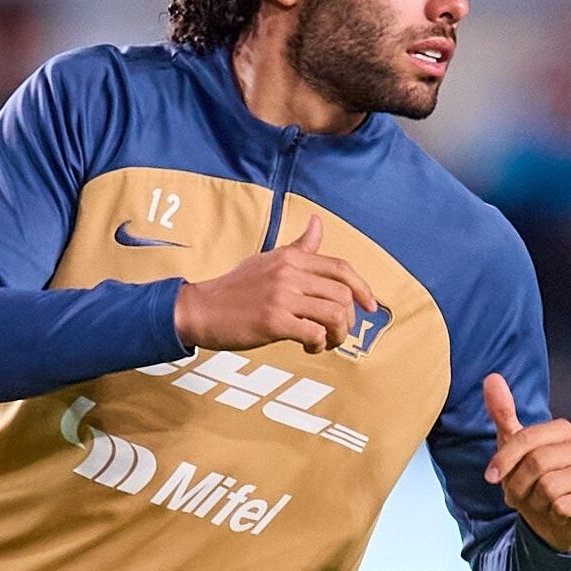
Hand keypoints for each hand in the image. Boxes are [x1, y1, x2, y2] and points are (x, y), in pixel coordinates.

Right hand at [176, 225, 379, 354]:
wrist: (200, 310)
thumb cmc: (235, 289)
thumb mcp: (267, 260)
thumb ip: (298, 247)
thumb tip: (318, 223)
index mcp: (290, 258)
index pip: (340, 268)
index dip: (363, 288)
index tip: (370, 307)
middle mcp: (288, 273)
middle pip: (342, 295)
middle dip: (348, 319)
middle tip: (336, 332)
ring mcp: (281, 297)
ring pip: (334, 315)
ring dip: (337, 335)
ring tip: (324, 342)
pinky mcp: (273, 321)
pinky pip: (314, 334)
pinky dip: (318, 345)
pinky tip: (309, 347)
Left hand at [481, 373, 570, 551]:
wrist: (554, 520)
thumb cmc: (533, 479)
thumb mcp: (513, 446)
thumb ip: (504, 413)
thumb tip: (491, 377)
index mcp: (564, 430)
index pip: (526, 439)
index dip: (504, 460)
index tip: (492, 476)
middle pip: (537, 463)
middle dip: (519, 485)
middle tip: (519, 494)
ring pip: (549, 487)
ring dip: (534, 501)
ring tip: (539, 502)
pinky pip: (562, 506)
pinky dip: (551, 513)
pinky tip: (556, 512)